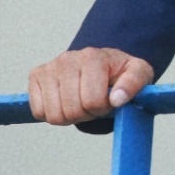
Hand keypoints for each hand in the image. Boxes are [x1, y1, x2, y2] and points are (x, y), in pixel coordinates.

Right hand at [28, 48, 154, 126]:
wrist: (103, 62)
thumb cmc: (120, 71)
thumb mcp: (139, 73)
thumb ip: (134, 85)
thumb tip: (117, 99)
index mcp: (93, 57)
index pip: (92, 101)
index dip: (102, 109)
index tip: (109, 101)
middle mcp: (68, 59)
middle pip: (72, 110)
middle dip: (86, 114)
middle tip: (94, 104)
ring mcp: (49, 67)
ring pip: (54, 114)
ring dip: (69, 116)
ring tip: (80, 103)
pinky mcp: (36, 76)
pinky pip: (38, 111)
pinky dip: (52, 114)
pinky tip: (65, 103)